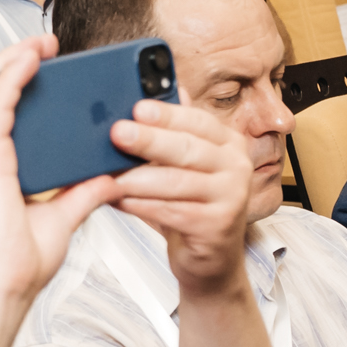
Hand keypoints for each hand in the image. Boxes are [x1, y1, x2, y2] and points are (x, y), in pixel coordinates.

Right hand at [0, 40, 125, 316]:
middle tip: (44, 45)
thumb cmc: (14, 270)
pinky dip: (12, 75)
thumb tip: (107, 178)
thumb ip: (80, 194)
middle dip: (10, 61)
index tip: (43, 69)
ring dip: (12, 59)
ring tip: (41, 43)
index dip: (13, 85)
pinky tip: (32, 59)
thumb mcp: (59, 221)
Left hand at [101, 97, 257, 295]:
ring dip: (138, 178)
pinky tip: (120, 201)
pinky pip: (172, 212)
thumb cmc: (193, 205)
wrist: (212, 259)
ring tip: (110, 175)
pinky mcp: (217, 226)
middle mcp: (236, 166)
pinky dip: (142, 206)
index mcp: (229, 143)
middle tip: (118, 133)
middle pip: (188, 149)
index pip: (198, 121)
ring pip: (177, 182)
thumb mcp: (189, 165)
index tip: (137, 108)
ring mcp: (231, 197)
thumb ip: (179, 130)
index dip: (167, 114)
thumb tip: (168, 87)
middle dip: (149, 140)